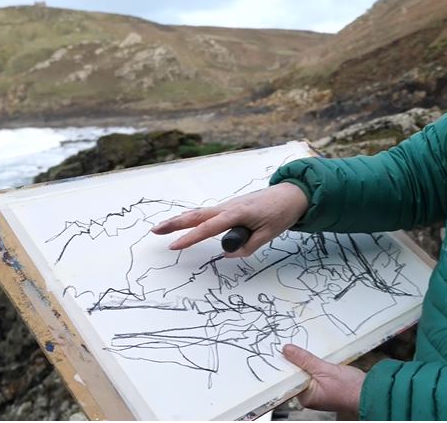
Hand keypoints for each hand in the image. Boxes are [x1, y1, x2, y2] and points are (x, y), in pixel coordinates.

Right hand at [151, 182, 308, 256]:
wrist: (292, 194)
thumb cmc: (281, 212)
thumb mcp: (268, 234)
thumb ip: (247, 246)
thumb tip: (227, 253)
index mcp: (237, 213)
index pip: (209, 228)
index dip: (190, 238)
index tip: (174, 246)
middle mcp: (229, 207)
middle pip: (196, 216)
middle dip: (174, 223)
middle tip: (154, 230)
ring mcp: (229, 205)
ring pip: (200, 213)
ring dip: (180, 220)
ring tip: (161, 227)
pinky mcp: (231, 207)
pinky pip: (209, 213)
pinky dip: (193, 217)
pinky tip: (184, 222)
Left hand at [283, 344, 363, 417]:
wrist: (369, 391)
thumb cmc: (349, 386)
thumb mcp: (324, 369)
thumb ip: (305, 359)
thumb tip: (286, 350)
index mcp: (306, 397)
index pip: (288, 379)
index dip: (285, 364)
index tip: (281, 350)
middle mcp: (309, 397)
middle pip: (297, 375)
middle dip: (296, 361)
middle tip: (290, 344)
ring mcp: (318, 392)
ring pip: (306, 373)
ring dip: (305, 361)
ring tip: (300, 347)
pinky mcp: (325, 386)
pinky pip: (315, 373)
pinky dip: (314, 364)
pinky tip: (313, 355)